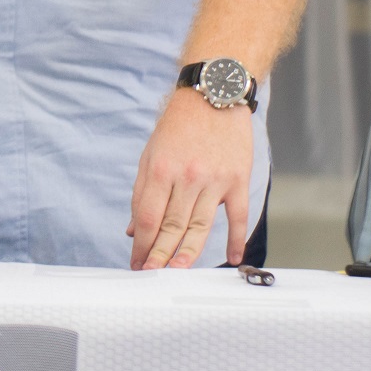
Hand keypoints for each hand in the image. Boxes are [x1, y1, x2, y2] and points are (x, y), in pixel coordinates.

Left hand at [126, 89, 253, 269]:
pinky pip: (238, 217)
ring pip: (200, 226)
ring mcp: (214, 180)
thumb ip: (142, 192)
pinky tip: (230, 258)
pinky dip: (235, 240)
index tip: (136, 263)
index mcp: (160, 169)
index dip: (140, 245)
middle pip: (172, 227)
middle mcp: (187, 176)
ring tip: (178, 273)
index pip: (147, 217)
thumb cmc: (178, 127)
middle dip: (159, 255)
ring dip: (188, 254)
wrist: (214, 96)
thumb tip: (133, 229)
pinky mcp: (238, 180)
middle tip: (151, 275)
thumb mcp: (151, 154)